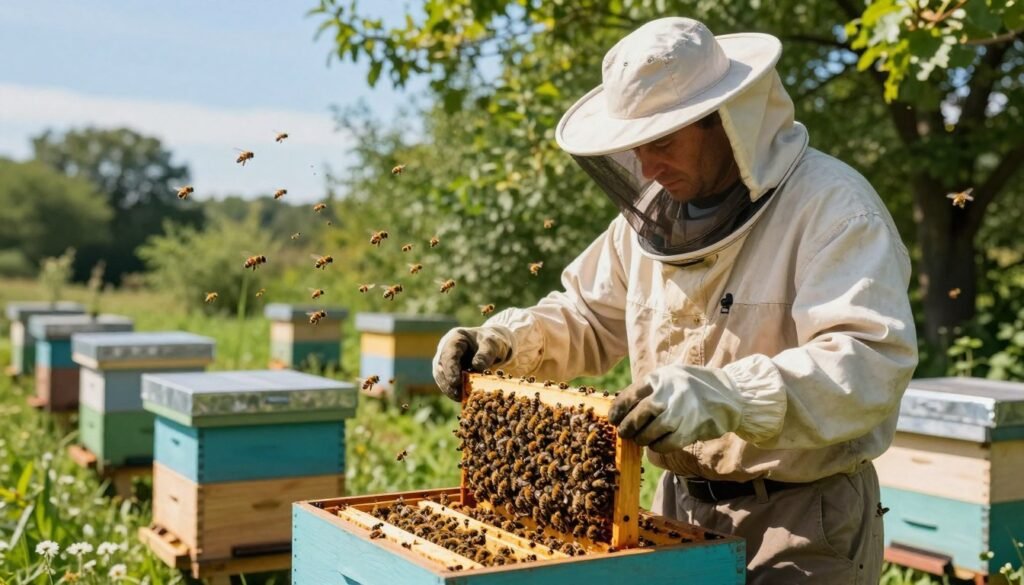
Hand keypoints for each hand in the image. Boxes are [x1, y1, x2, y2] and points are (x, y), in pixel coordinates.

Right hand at [432, 327, 513, 400]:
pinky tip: (463, 398)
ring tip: (461, 398)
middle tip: (458, 395)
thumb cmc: (491, 342)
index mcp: (455, 338)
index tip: (455, 382)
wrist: (491, 346)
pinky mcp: (448, 373)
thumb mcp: (493, 344)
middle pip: (440, 367)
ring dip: (450, 389)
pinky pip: (447, 383)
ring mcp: (445, 362)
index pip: (448, 354)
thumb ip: (486, 353)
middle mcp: (445, 349)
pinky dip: (454, 392)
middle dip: (448, 382)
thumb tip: (477, 366)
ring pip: (441, 378)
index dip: (450, 369)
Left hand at [607, 365, 744, 452]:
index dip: (618, 409)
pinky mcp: (690, 430)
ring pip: (650, 432)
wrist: (731, 396)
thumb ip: (651, 388)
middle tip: (624, 432)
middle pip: (639, 415)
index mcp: (661, 377)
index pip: (631, 395)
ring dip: (642, 438)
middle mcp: (669, 393)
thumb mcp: (672, 376)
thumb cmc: (695, 386)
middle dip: (628, 427)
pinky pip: (665, 444)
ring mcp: (680, 412)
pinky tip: (657, 444)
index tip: (613, 418)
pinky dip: (657, 447)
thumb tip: (624, 408)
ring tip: (641, 439)